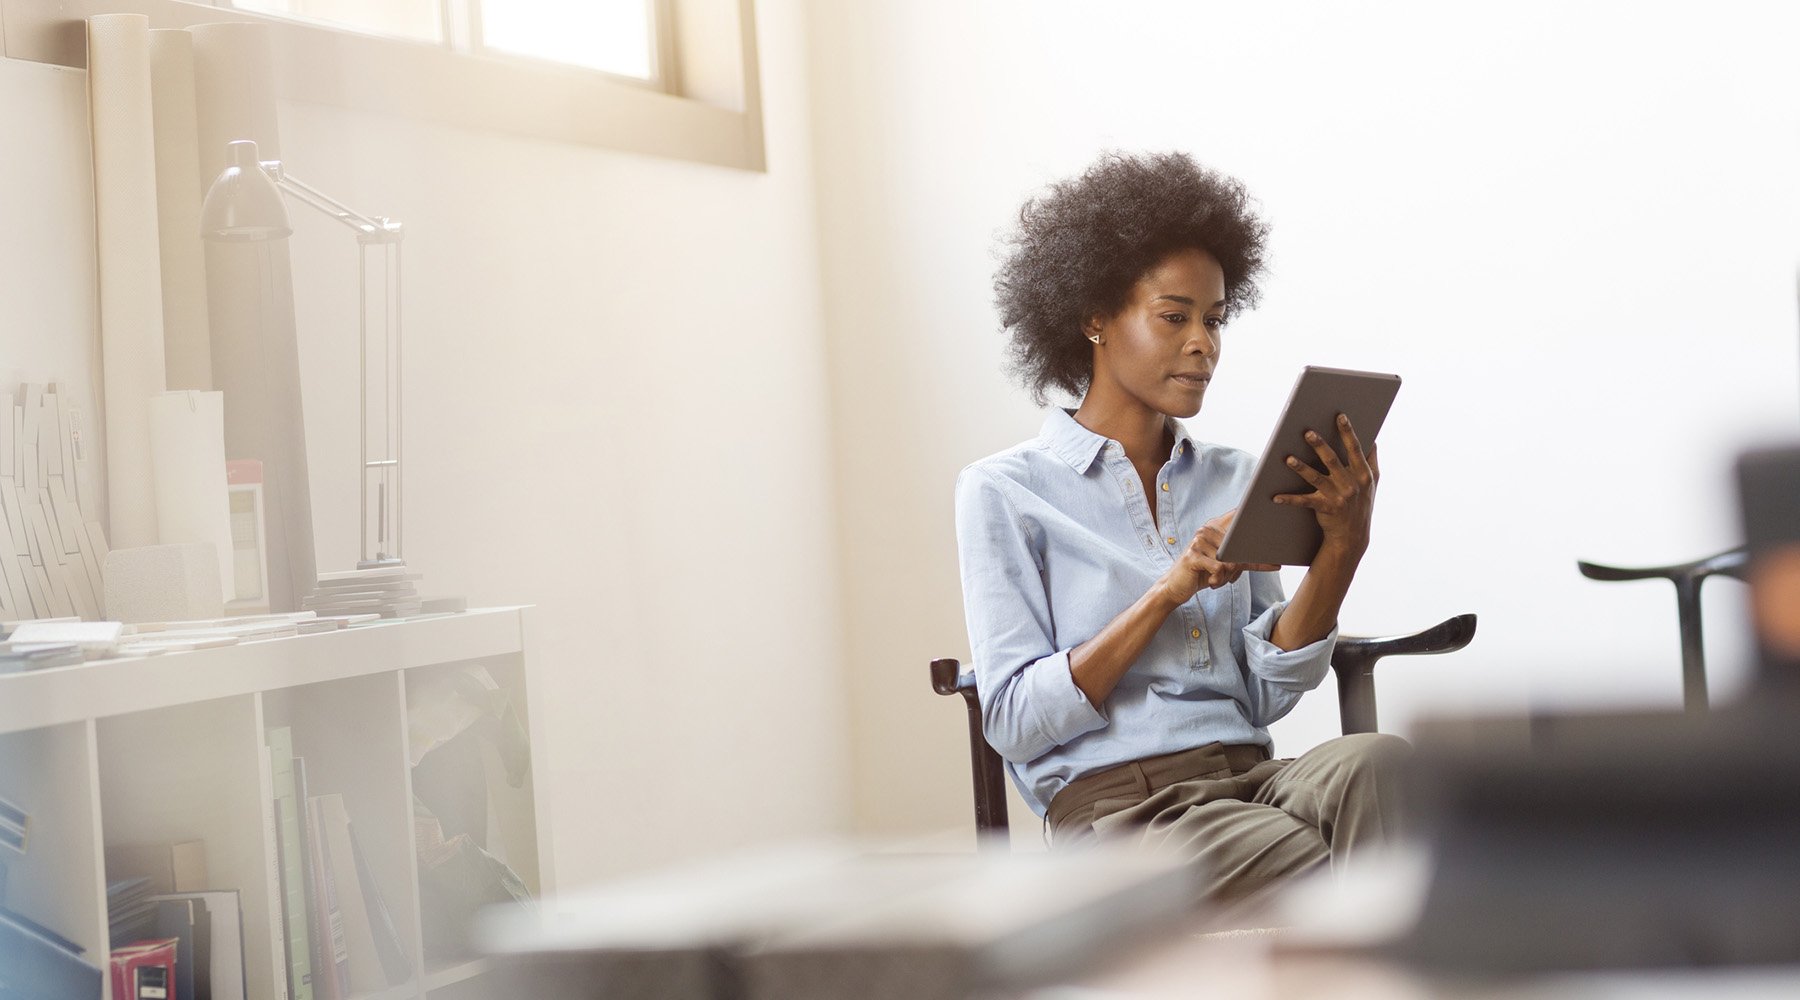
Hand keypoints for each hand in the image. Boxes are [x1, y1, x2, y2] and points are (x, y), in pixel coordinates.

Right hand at [1158, 509, 1280, 605]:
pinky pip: (1219, 568)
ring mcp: (1198, 541)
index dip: (1249, 509)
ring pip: (1230, 560)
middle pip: (1238, 545)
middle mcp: (1206, 530)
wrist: (1176, 587)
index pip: (1236, 515)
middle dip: (1238, 566)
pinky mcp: (1193, 555)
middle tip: (1230, 577)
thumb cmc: (1202, 573)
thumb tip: (1277, 564)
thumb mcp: (1228, 567)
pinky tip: (1211, 581)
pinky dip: (1218, 579)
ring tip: (1216, 579)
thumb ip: (1249, 562)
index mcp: (1214, 527)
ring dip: (1227, 576)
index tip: (1263, 503)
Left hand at [1275, 413, 1378, 557]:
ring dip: (1301, 467)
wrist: (1353, 536)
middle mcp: (1352, 484)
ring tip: (1288, 458)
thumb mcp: (1372, 484)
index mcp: (1363, 475)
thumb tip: (1372, 441)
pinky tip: (1275, 496)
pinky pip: (1304, 502)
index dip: (1348, 432)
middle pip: (1332, 460)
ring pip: (1316, 478)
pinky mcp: (1325, 509)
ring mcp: (1338, 497)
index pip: (1355, 449)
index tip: (1340, 417)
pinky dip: (1289, 499)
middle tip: (1307, 432)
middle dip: (1320, 445)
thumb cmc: (1362, 504)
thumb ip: (1371, 462)